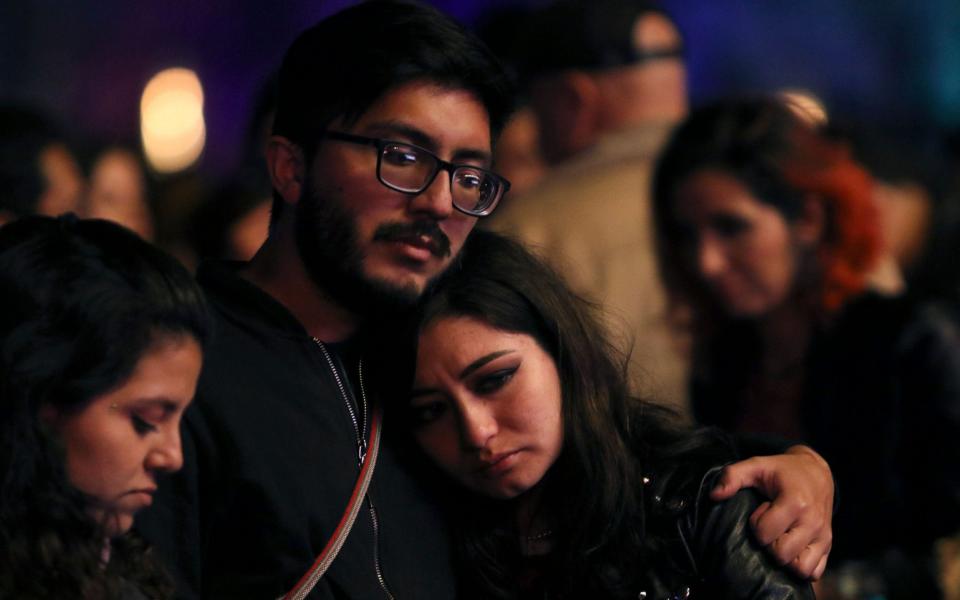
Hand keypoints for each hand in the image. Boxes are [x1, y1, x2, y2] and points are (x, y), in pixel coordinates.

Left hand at [711, 444, 833, 579]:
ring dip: (785, 559)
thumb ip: (732, 476)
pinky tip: (792, 549)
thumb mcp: (756, 465)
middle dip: (768, 544)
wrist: (816, 473)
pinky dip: (801, 567)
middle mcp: (812, 523)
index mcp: (795, 503)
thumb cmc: (783, 471)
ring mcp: (823, 537)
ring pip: (801, 569)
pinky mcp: (828, 546)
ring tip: (781, 538)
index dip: (756, 524)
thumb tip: (714, 496)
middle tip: (770, 526)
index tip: (761, 510)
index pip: (765, 533)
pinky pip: (815, 572)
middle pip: (781, 555)